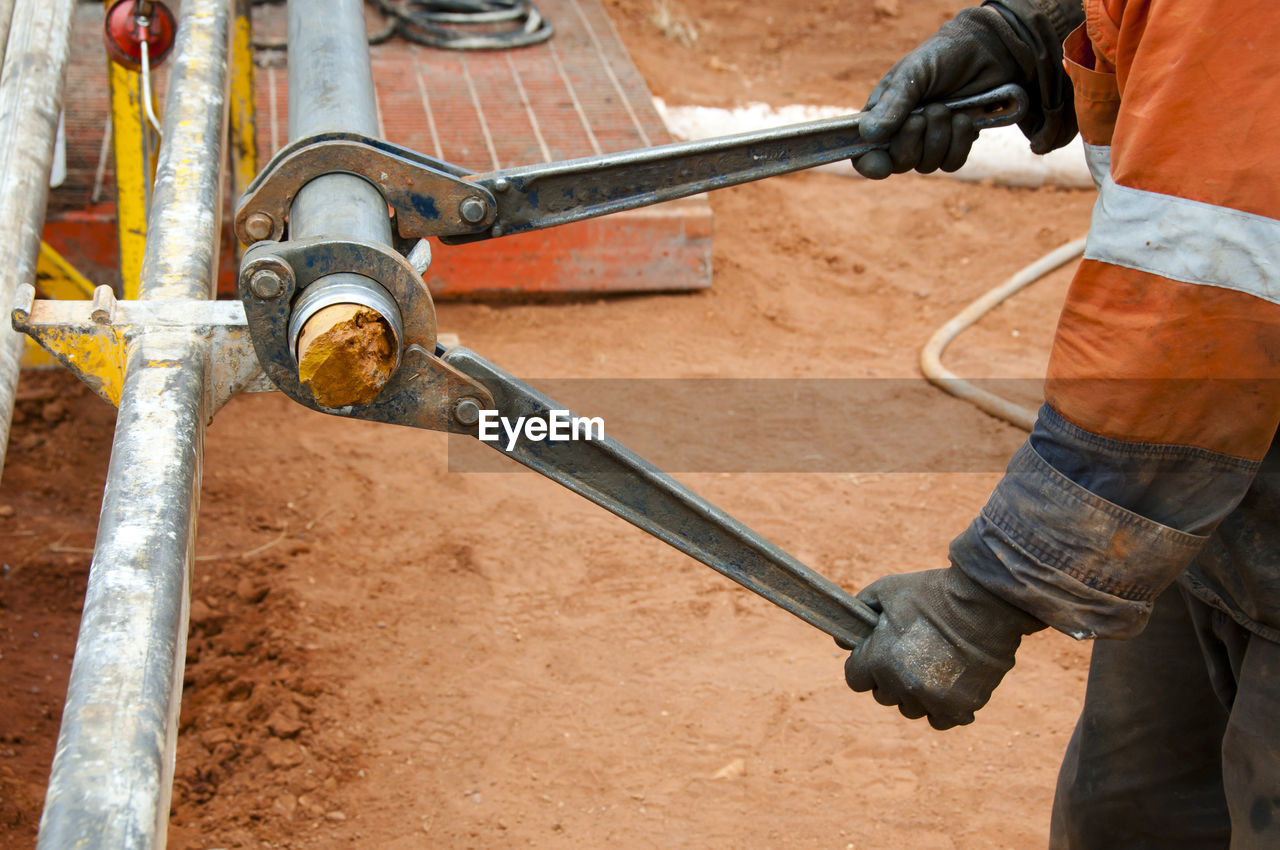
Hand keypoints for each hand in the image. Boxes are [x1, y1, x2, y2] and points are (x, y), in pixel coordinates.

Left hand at [843, 567, 1042, 728]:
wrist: (986, 601)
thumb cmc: (933, 593)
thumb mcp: (887, 590)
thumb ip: (859, 612)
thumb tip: (841, 639)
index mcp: (879, 660)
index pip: (855, 678)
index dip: (866, 663)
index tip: (880, 651)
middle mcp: (903, 685)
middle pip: (883, 695)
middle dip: (890, 677)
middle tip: (910, 653)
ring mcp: (933, 699)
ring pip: (911, 709)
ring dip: (915, 693)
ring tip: (932, 664)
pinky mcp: (961, 707)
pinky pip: (939, 720)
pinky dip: (941, 708)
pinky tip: (947, 684)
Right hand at [854, 3, 1065, 178]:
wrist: (986, 52)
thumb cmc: (942, 57)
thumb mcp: (913, 72)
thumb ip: (892, 103)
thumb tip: (868, 134)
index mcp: (882, 116)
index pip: (865, 153)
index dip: (870, 164)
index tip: (881, 166)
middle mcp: (902, 134)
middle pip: (898, 163)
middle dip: (912, 142)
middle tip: (925, 113)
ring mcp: (929, 142)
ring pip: (926, 165)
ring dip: (939, 137)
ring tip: (947, 108)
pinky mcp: (955, 145)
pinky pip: (951, 163)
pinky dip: (959, 143)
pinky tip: (964, 119)